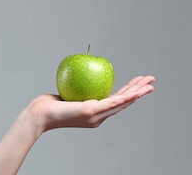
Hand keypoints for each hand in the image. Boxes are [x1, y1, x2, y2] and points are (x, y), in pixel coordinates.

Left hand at [27, 75, 155, 132]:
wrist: (40, 115)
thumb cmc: (49, 105)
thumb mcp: (67, 93)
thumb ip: (77, 88)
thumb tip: (81, 74)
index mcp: (94, 113)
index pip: (114, 101)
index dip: (128, 93)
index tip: (137, 84)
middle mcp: (98, 117)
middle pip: (123, 102)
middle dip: (139, 92)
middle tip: (151, 82)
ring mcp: (96, 115)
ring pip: (122, 103)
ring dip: (138, 93)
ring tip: (150, 85)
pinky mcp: (92, 111)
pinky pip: (112, 102)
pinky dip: (126, 97)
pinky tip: (136, 92)